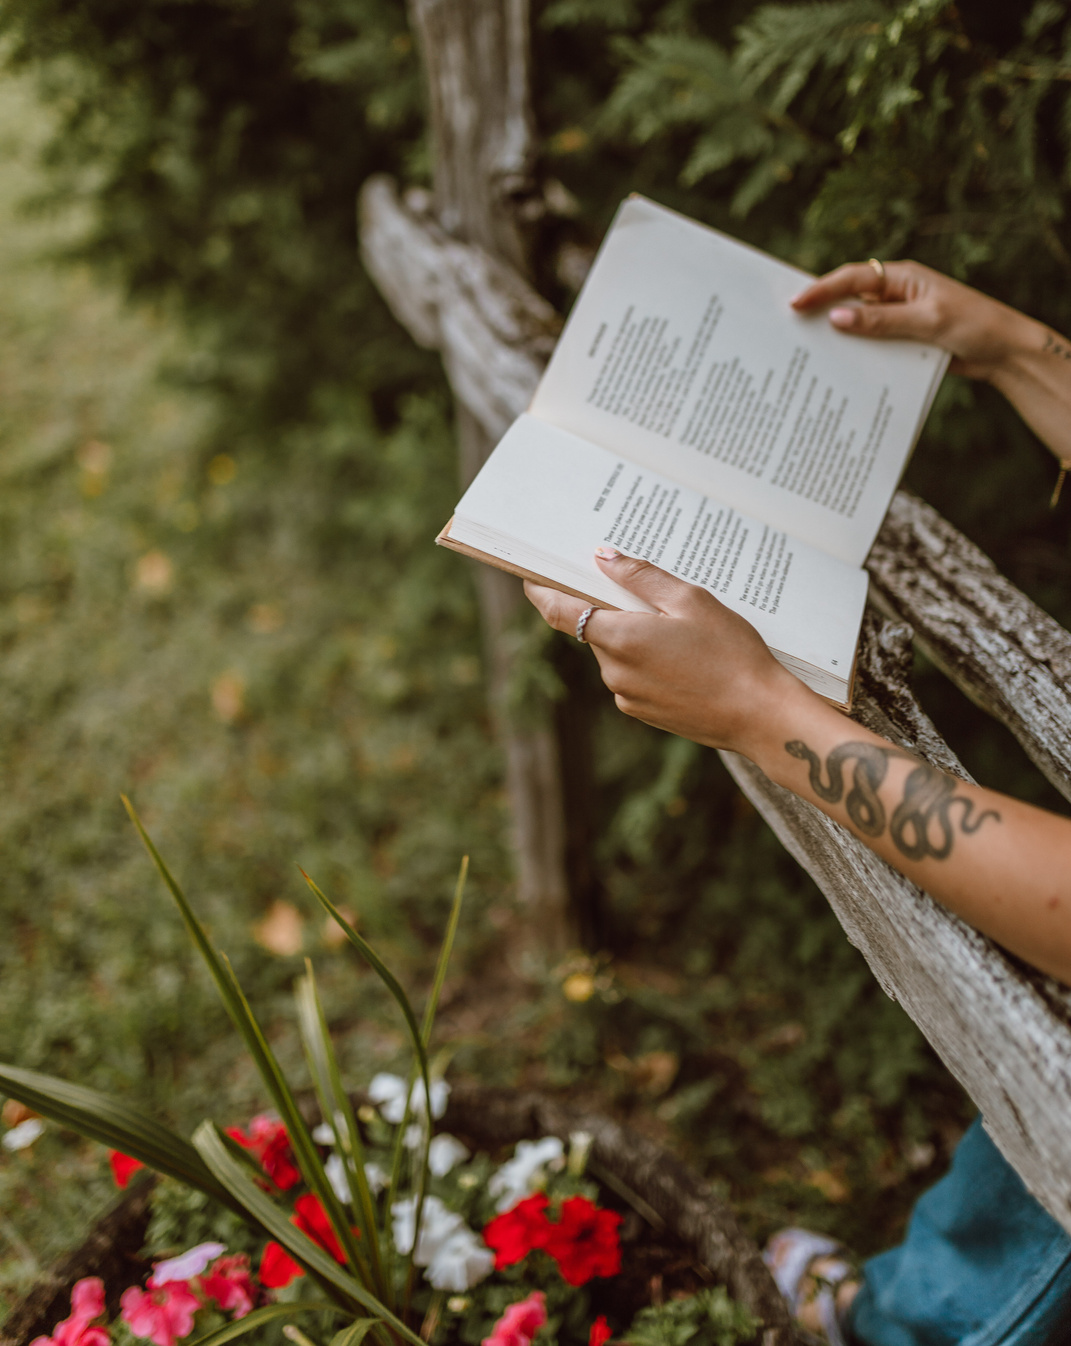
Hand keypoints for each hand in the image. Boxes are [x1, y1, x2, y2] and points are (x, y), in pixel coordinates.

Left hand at [523, 548, 807, 756]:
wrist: (760, 716)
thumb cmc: (731, 654)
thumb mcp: (690, 601)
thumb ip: (641, 577)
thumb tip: (602, 557)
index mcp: (620, 638)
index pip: (560, 611)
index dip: (542, 591)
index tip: (530, 575)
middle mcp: (613, 671)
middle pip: (596, 628)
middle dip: (613, 609)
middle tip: (648, 592)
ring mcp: (626, 696)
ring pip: (617, 652)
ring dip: (635, 636)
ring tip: (682, 630)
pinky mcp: (643, 713)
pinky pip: (633, 676)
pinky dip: (647, 661)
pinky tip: (685, 657)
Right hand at [790, 260, 1040, 379]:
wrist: (1003, 353)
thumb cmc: (974, 325)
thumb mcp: (928, 321)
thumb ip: (883, 320)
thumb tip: (838, 317)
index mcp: (902, 278)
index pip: (853, 278)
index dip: (821, 290)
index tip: (794, 303)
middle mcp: (895, 295)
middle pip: (848, 299)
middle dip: (819, 310)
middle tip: (787, 326)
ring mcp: (897, 319)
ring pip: (857, 325)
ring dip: (836, 337)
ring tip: (805, 351)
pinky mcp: (901, 342)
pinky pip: (871, 347)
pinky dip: (855, 355)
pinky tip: (839, 370)